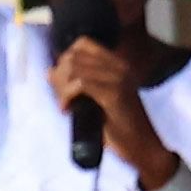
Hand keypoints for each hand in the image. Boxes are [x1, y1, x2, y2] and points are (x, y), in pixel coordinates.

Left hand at [50, 32, 175, 186]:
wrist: (141, 147)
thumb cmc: (117, 127)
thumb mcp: (94, 100)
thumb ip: (75, 84)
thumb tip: (48, 72)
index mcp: (117, 64)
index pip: (82, 43)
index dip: (65, 60)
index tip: (62, 83)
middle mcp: (119, 67)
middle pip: (73, 56)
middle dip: (59, 78)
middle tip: (62, 99)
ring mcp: (118, 79)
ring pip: (73, 69)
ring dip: (61, 88)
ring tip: (65, 106)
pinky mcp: (114, 94)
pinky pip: (80, 84)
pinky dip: (67, 96)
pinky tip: (67, 109)